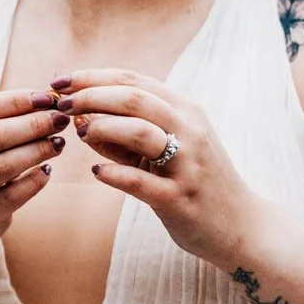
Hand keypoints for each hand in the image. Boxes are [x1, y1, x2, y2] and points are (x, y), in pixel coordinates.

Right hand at [0, 89, 67, 249]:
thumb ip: (0, 117)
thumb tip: (47, 99)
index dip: (15, 100)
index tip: (47, 97)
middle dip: (32, 125)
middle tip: (60, 119)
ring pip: (3, 166)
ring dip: (37, 151)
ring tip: (59, 142)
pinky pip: (13, 196)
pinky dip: (34, 181)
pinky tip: (48, 169)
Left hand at [54, 70, 263, 268]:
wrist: (242, 226)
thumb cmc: (199, 184)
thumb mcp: (170, 150)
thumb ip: (128, 135)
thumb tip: (81, 119)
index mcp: (186, 111)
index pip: (133, 80)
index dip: (92, 77)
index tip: (61, 82)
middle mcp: (190, 131)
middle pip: (132, 98)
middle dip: (89, 96)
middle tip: (60, 105)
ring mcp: (187, 165)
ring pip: (138, 131)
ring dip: (101, 128)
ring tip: (80, 133)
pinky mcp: (180, 199)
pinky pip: (139, 181)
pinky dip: (112, 173)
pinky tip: (97, 172)